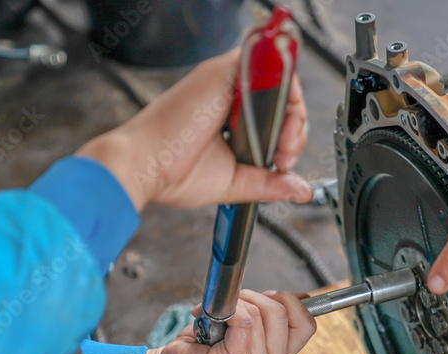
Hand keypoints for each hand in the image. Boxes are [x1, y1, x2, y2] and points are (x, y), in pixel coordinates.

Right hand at [77, 50, 310, 211]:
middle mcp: (228, 95)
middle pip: (282, 100)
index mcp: (228, 117)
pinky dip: (285, 94)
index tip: (281, 164)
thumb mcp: (235, 182)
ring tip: (281, 150)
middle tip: (282, 159)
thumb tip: (300, 190)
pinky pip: (269, 68)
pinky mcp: (224, 72)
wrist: (146, 165)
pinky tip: (278, 126)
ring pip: (281, 84)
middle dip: (294, 133)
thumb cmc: (174, 173)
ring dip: (292, 118)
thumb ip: (269, 183)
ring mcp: (227, 81)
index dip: (288, 139)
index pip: (274, 118)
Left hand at [139, 290, 315, 353]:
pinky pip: (245, 320)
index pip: (307, 325)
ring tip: (215, 314)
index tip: (267, 296)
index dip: (292, 302)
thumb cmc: (202, 348)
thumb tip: (299, 296)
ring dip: (236, 302)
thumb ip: (269, 316)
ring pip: (262, 314)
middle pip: (284, 312)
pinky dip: (229, 310)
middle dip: (258, 296)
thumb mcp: (244, 330)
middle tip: (233, 301)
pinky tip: (211, 318)